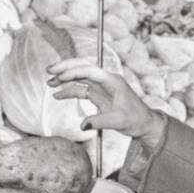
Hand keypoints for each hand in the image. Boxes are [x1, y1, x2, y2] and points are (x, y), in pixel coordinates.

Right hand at [47, 59, 165, 145]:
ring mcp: (101, 87)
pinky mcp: (98, 95)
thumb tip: (83, 125)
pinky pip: (81, 89)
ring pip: (80, 77)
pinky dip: (69, 91)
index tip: (59, 76)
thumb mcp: (119, 121)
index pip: (90, 71)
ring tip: (49, 82)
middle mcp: (106, 80)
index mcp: (112, 81)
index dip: (73, 71)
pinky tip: (58, 95)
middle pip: (83, 68)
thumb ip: (99, 122)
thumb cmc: (136, 119)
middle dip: (66, 67)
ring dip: (64, 78)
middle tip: (50, 70)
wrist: (144, 123)